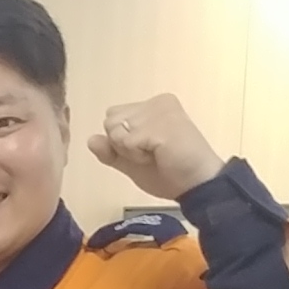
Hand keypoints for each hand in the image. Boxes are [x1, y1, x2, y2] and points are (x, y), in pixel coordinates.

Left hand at [88, 94, 225, 203]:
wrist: (198, 185)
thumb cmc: (171, 174)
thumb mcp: (133, 163)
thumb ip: (111, 151)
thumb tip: (90, 139)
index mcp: (152, 106)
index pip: (113, 116)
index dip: (120, 141)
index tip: (148, 150)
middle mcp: (156, 102)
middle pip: (110, 121)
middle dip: (123, 145)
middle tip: (153, 153)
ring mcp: (159, 110)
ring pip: (115, 131)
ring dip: (131, 152)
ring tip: (158, 154)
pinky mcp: (160, 124)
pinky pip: (126, 142)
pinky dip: (137, 156)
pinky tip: (160, 156)